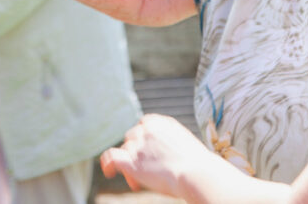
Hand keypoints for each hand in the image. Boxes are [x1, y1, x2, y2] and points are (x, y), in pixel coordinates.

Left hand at [100, 114, 218, 195]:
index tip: (151, 155)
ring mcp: (138, 145)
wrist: (197, 174)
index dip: (144, 140)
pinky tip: (109, 173)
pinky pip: (111, 157)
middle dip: (137, 154)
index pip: (143, 126)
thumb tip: (164, 155)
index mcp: (161, 123)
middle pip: (132, 138)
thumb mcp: (184, 145)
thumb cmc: (199, 166)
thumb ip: (169, 143)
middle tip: (148, 173)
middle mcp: (147, 130)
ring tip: (139, 184)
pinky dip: (108, 164)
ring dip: (130, 166)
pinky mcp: (131, 161)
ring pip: (125, 151)